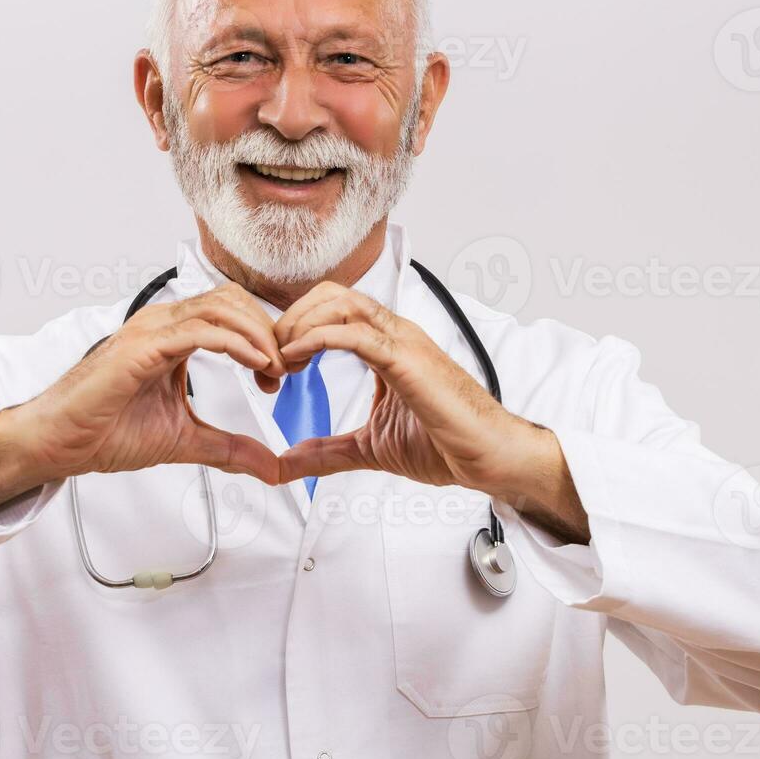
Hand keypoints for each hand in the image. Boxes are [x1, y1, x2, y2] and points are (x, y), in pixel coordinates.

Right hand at [0, 283, 285, 511]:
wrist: (58, 442)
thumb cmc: (105, 431)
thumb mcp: (185, 439)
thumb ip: (229, 448)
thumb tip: (270, 467)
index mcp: (171, 335)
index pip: (231, 313)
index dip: (264, 337)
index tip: (280, 375)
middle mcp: (162, 324)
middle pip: (232, 300)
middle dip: (267, 331)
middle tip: (284, 371)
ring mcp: (150, 330)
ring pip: (221, 307)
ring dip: (258, 335)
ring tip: (274, 368)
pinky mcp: (142, 347)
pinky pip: (200, 331)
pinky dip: (236, 344)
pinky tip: (256, 364)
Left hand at [273, 282, 587, 541]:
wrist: (490, 458)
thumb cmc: (447, 445)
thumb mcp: (369, 449)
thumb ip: (327, 452)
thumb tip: (288, 462)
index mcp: (387, 346)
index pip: (333, 311)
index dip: (296, 328)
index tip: (274, 363)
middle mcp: (396, 335)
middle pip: (332, 295)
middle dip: (291, 318)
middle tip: (269, 356)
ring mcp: (403, 343)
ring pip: (341, 304)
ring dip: (300, 325)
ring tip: (280, 358)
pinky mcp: (407, 360)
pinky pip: (355, 334)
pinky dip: (317, 338)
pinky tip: (297, 358)